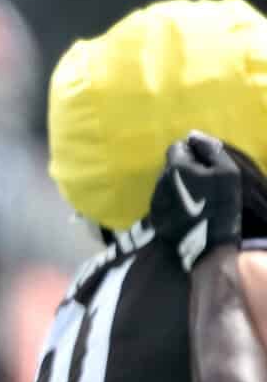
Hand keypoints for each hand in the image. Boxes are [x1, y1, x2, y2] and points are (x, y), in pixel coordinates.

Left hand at [151, 133, 244, 271]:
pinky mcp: (155, 215)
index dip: (192, 152)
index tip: (206, 164)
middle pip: (171, 164)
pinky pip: (165, 197)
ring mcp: (154, 198)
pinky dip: (176, 198)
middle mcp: (159, 180)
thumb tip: (193, 135)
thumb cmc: (220, 205)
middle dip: (185, 167)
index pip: (177, 147)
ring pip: (167, 181)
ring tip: (197, 195)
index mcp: (175, 167)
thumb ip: (210, 150)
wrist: (202, 246)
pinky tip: (188, 207)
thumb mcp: (226, 172)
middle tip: (204, 180)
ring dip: (180, 182)